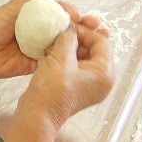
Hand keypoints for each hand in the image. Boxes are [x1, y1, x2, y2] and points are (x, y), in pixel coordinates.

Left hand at [0, 0, 100, 82]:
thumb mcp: (10, 10)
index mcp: (33, 17)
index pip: (58, 12)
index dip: (70, 12)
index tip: (79, 14)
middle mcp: (39, 33)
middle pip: (64, 29)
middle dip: (81, 28)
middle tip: (95, 27)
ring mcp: (38, 50)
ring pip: (62, 46)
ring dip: (79, 44)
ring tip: (95, 43)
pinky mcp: (35, 66)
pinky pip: (53, 62)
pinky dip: (66, 59)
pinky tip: (78, 58)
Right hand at [17, 15, 113, 130]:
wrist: (37, 116)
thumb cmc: (51, 91)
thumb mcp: (61, 58)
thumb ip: (68, 38)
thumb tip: (70, 27)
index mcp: (105, 73)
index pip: (102, 41)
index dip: (85, 30)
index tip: (68, 26)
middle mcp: (102, 80)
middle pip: (95, 49)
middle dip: (77, 39)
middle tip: (61, 33)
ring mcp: (90, 86)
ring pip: (84, 57)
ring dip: (69, 48)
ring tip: (53, 43)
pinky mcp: (78, 89)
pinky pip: (76, 67)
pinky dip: (66, 58)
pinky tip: (51, 53)